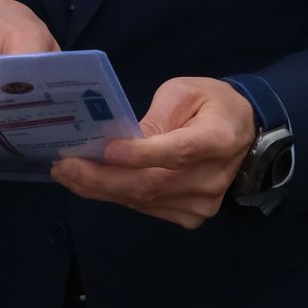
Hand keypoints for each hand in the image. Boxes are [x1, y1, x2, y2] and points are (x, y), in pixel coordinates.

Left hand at [51, 77, 254, 229]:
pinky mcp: (191, 216)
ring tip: (67, 173)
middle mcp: (212, 178)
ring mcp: (203, 203)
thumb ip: (158, 114)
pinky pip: (146, 208)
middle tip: (64, 167)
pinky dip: (116, 196)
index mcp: (217, 138)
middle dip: (102, 178)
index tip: (105, 150)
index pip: (178, 151)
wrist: (242, 133)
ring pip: (144, 200)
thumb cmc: (210, 103)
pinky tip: (90, 183)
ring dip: (100, 189)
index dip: (141, 154)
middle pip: (152, 184)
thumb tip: (123, 139)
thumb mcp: (184, 91)